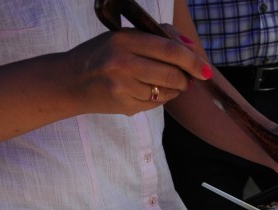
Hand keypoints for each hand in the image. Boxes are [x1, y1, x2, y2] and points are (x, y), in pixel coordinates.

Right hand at [65, 28, 210, 115]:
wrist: (71, 81)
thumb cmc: (102, 55)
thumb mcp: (124, 37)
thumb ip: (158, 37)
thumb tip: (192, 48)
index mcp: (124, 40)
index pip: (170, 50)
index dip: (193, 61)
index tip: (206, 70)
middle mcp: (123, 62)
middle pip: (172, 74)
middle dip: (187, 79)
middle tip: (189, 79)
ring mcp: (123, 87)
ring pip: (167, 91)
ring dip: (176, 89)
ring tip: (170, 84)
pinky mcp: (124, 105)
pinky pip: (156, 103)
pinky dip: (161, 98)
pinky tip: (150, 91)